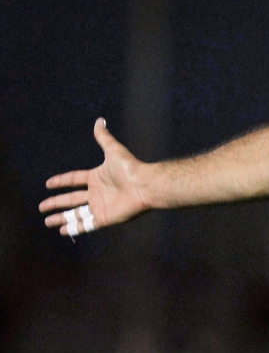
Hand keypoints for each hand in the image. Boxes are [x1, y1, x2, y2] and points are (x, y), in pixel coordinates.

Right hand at [39, 118, 150, 234]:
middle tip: (41, 207)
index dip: (61, 181)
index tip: (48, 183)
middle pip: (71, 199)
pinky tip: (61, 231)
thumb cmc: (130, 168)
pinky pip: (85, 225)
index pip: (74, 180)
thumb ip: (104, 137)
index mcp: (96, 178)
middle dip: (56, 203)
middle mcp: (97, 193)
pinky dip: (73, 229)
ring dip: (61, 218)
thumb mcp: (113, 150)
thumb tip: (99, 120)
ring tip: (47, 222)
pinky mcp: (104, 218)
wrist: (144, 185)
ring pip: (75, 214)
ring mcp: (99, 206)